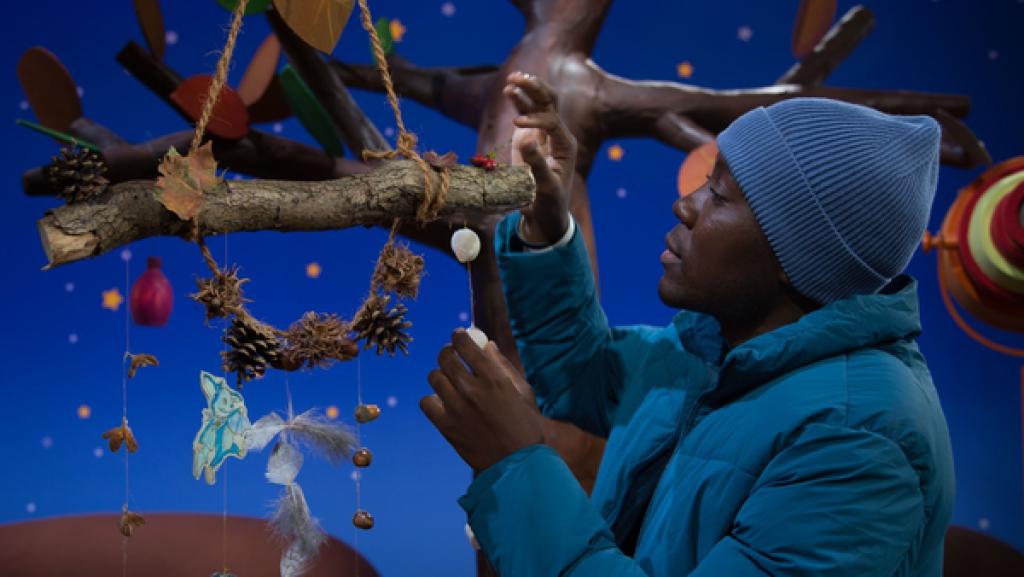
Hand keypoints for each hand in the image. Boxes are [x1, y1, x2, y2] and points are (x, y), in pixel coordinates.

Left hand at [420, 330, 544, 471]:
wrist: (518, 463)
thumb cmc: (525, 425)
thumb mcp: (522, 391)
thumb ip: (502, 365)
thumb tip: (486, 345)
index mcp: (493, 377)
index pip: (464, 344)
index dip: (459, 336)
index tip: (458, 336)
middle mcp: (472, 390)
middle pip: (445, 357)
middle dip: (447, 352)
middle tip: (451, 356)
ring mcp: (456, 408)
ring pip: (434, 377)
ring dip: (440, 375)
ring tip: (449, 382)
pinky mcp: (446, 426)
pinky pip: (426, 402)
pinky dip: (432, 399)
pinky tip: (443, 402)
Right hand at [503, 71, 576, 244]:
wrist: (545, 214)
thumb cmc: (549, 203)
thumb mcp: (544, 186)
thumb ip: (536, 163)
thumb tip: (525, 138)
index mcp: (565, 145)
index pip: (552, 122)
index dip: (535, 119)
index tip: (516, 125)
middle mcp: (556, 135)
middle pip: (549, 103)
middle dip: (535, 89)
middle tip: (518, 78)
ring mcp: (542, 134)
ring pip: (538, 104)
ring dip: (526, 90)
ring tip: (511, 79)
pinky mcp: (529, 137)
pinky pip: (525, 113)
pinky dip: (518, 101)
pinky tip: (509, 90)